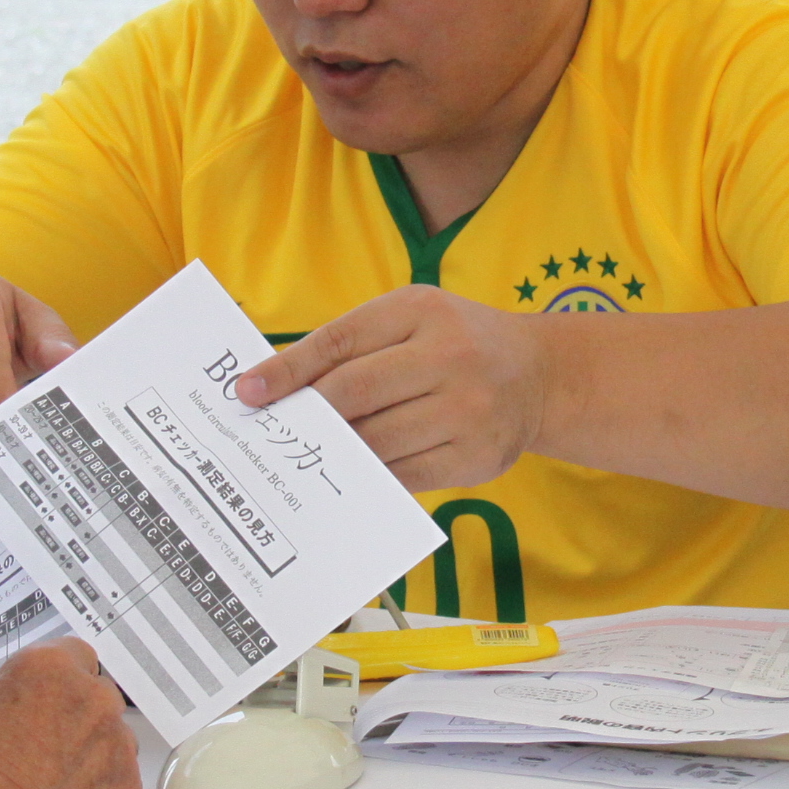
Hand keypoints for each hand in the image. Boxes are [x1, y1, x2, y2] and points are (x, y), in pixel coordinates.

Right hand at [0, 637, 141, 788]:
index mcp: (47, 667)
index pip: (71, 653)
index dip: (55, 677)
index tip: (42, 695)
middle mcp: (92, 697)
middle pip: (95, 692)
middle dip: (74, 711)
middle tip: (41, 740)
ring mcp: (116, 742)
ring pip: (113, 736)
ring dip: (90, 749)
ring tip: (51, 778)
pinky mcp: (128, 786)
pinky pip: (118, 779)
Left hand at [232, 284, 549, 493]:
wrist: (541, 376)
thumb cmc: (458, 344)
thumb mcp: (412, 319)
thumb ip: (353, 344)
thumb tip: (278, 385)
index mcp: (422, 311)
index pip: (340, 340)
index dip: (288, 369)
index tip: (247, 392)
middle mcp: (449, 356)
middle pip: (353, 393)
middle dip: (306, 416)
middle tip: (270, 433)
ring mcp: (466, 410)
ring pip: (375, 440)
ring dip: (332, 451)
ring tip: (303, 456)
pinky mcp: (475, 457)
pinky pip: (403, 475)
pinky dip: (368, 477)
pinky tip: (348, 476)